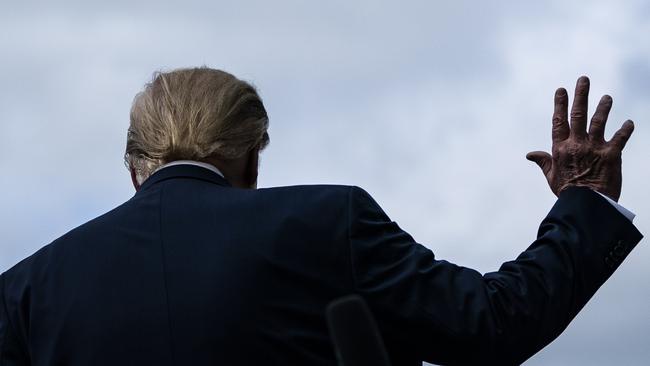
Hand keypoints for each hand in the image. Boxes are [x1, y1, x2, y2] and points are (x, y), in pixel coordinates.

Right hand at [526, 76, 634, 201]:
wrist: (587, 204)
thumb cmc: (568, 192)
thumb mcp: (551, 177)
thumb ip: (543, 161)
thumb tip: (529, 154)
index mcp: (561, 149)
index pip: (559, 121)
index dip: (560, 104)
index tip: (561, 90)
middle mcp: (577, 144)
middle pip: (579, 114)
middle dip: (581, 95)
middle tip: (584, 80)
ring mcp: (594, 148)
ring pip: (599, 121)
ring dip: (604, 107)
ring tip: (607, 97)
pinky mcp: (611, 155)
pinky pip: (620, 138)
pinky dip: (626, 129)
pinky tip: (629, 123)